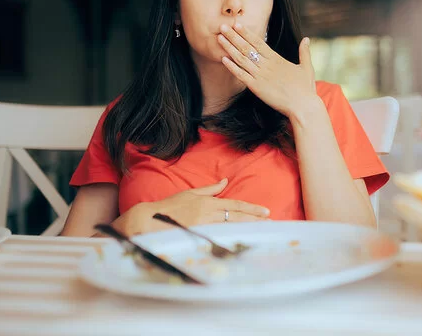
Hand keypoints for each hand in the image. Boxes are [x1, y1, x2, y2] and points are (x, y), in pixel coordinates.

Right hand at [137, 179, 270, 232]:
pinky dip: (232, 238)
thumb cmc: (170, 207)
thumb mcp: (191, 193)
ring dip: (247, 229)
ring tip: (262, 232)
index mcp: (208, 203)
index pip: (235, 205)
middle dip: (255, 220)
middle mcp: (208, 213)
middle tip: (271, 223)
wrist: (150, 220)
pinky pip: (219, 238)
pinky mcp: (198, 237)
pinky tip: (243, 241)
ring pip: (231, 227)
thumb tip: (225, 181)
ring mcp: (203, 226)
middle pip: (237, 217)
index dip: (251, 209)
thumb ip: (210, 189)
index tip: (266, 212)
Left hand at [217, 22, 317, 117]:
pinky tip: (223, 59)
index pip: (259, 42)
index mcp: (277, 59)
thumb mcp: (306, 67)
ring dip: (229, 48)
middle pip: (247, 47)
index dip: (246, 33)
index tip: (237, 24)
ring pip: (241, 59)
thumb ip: (304, 52)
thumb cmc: (306, 89)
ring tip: (219, 38)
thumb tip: (306, 39)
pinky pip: (241, 75)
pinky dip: (232, 67)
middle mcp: (267, 65)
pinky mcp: (256, 87)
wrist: (303, 106)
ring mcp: (260, 76)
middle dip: (234, 36)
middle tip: (223, 26)